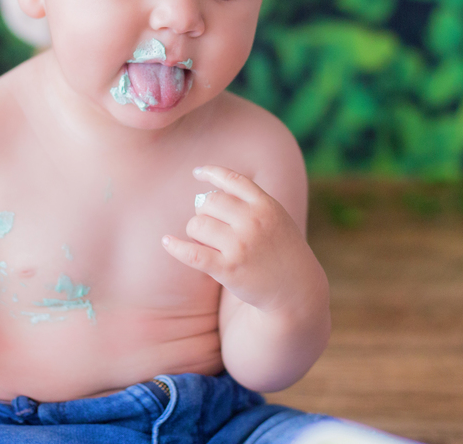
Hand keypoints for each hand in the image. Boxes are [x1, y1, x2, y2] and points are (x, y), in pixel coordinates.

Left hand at [161, 165, 317, 313]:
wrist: (296, 290)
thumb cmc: (282, 251)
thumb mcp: (276, 219)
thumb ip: (250, 202)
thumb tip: (207, 191)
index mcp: (266, 205)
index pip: (232, 179)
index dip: (212, 172)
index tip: (197, 173)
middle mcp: (254, 222)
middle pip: (209, 202)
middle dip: (202, 211)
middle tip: (209, 226)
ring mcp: (241, 246)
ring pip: (198, 225)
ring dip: (195, 232)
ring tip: (206, 242)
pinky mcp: (229, 269)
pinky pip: (193, 253)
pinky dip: (176, 247)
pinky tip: (167, 242)